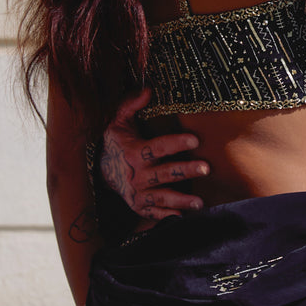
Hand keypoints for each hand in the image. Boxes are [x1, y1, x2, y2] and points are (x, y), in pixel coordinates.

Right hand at [100, 88, 207, 219]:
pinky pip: (153, 213)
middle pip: (164, 173)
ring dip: (180, 200)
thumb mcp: (118, 120)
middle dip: (185, 171)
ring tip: (199, 202)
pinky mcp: (138, 206)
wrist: (99, 170)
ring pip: (161, 197)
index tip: (195, 140)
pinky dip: (166, 216)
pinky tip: (183, 217)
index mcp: (134, 152)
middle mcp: (136, 175)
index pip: (158, 147)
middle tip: (206, 168)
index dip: (176, 143)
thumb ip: (131, 104)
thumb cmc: (115, 141)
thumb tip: (148, 88)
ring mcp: (136, 193)